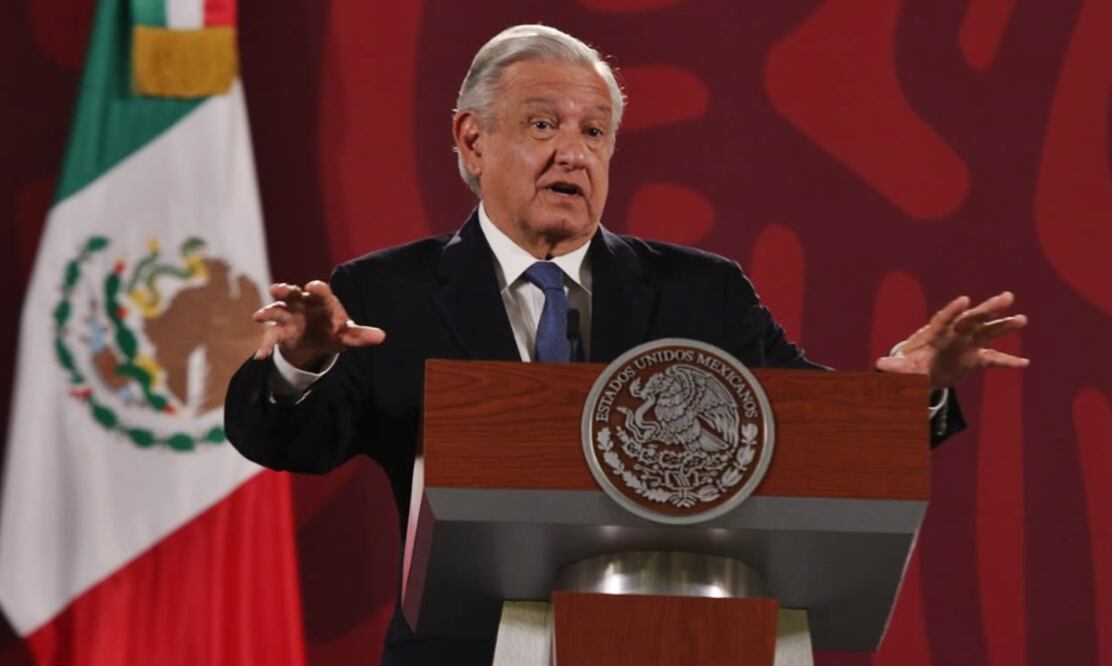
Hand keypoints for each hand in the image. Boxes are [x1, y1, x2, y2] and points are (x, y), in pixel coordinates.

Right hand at [252, 280, 385, 370]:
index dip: (316, 289)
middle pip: (292, 293)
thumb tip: (382, 337)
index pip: (321, 292)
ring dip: (268, 311)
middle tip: (276, 288)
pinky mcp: (280, 330)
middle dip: (284, 290)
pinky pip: (271, 336)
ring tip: (259, 316)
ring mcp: (289, 315)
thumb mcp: (347, 334)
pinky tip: (260, 355)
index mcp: (323, 301)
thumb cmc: (335, 330)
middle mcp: (303, 303)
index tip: (311, 286)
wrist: (317, 339)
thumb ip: (361, 335)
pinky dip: (265, 345)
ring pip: (277, 310)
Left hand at [875, 291, 1028, 389]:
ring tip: (1022, 319)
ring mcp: (968, 345)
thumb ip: (895, 366)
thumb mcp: (901, 367)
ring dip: (1004, 326)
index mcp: (935, 332)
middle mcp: (955, 334)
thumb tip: (879, 366)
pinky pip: (994, 359)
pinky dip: (1008, 362)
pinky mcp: (976, 359)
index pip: (945, 318)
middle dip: (989, 308)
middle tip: (1007, 297)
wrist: (921, 373)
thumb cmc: (909, 365)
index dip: (954, 310)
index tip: (964, 300)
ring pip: (988, 333)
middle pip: (973, 318)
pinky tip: (1025, 363)